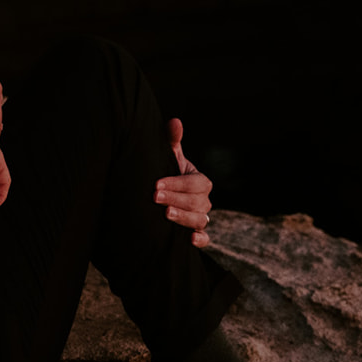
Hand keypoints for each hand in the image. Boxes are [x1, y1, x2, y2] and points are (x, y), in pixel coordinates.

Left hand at [156, 117, 211, 247]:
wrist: (163, 198)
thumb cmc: (167, 174)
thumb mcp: (169, 157)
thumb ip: (171, 140)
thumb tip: (174, 121)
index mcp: (201, 181)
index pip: (196, 183)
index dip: (178, 183)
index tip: (157, 184)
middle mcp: (204, 201)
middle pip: (198, 202)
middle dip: (177, 199)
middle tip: (155, 197)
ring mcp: (201, 218)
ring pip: (201, 220)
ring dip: (184, 218)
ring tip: (166, 214)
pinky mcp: (196, 234)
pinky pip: (205, 239)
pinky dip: (200, 240)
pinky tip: (190, 239)